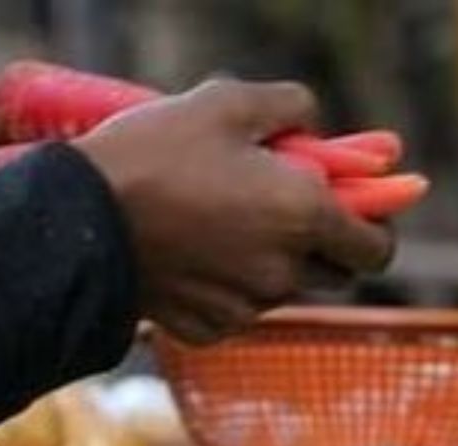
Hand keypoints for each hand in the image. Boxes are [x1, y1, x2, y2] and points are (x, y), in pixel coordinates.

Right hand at [75, 79, 393, 341]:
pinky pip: (236, 310)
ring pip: (282, 290)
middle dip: (321, 245)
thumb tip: (315, 125)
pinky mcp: (211, 330)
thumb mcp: (226, 103)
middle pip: (334, 274)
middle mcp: (285, 272)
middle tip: (283, 211)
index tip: (358, 215)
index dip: (375, 232)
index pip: (377, 250)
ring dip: (270, 264)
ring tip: (220, 225)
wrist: (80, 221)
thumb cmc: (154, 154)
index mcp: (304, 217)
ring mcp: (248, 308)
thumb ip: (290, 108)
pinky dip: (226, 289)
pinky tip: (191, 258)